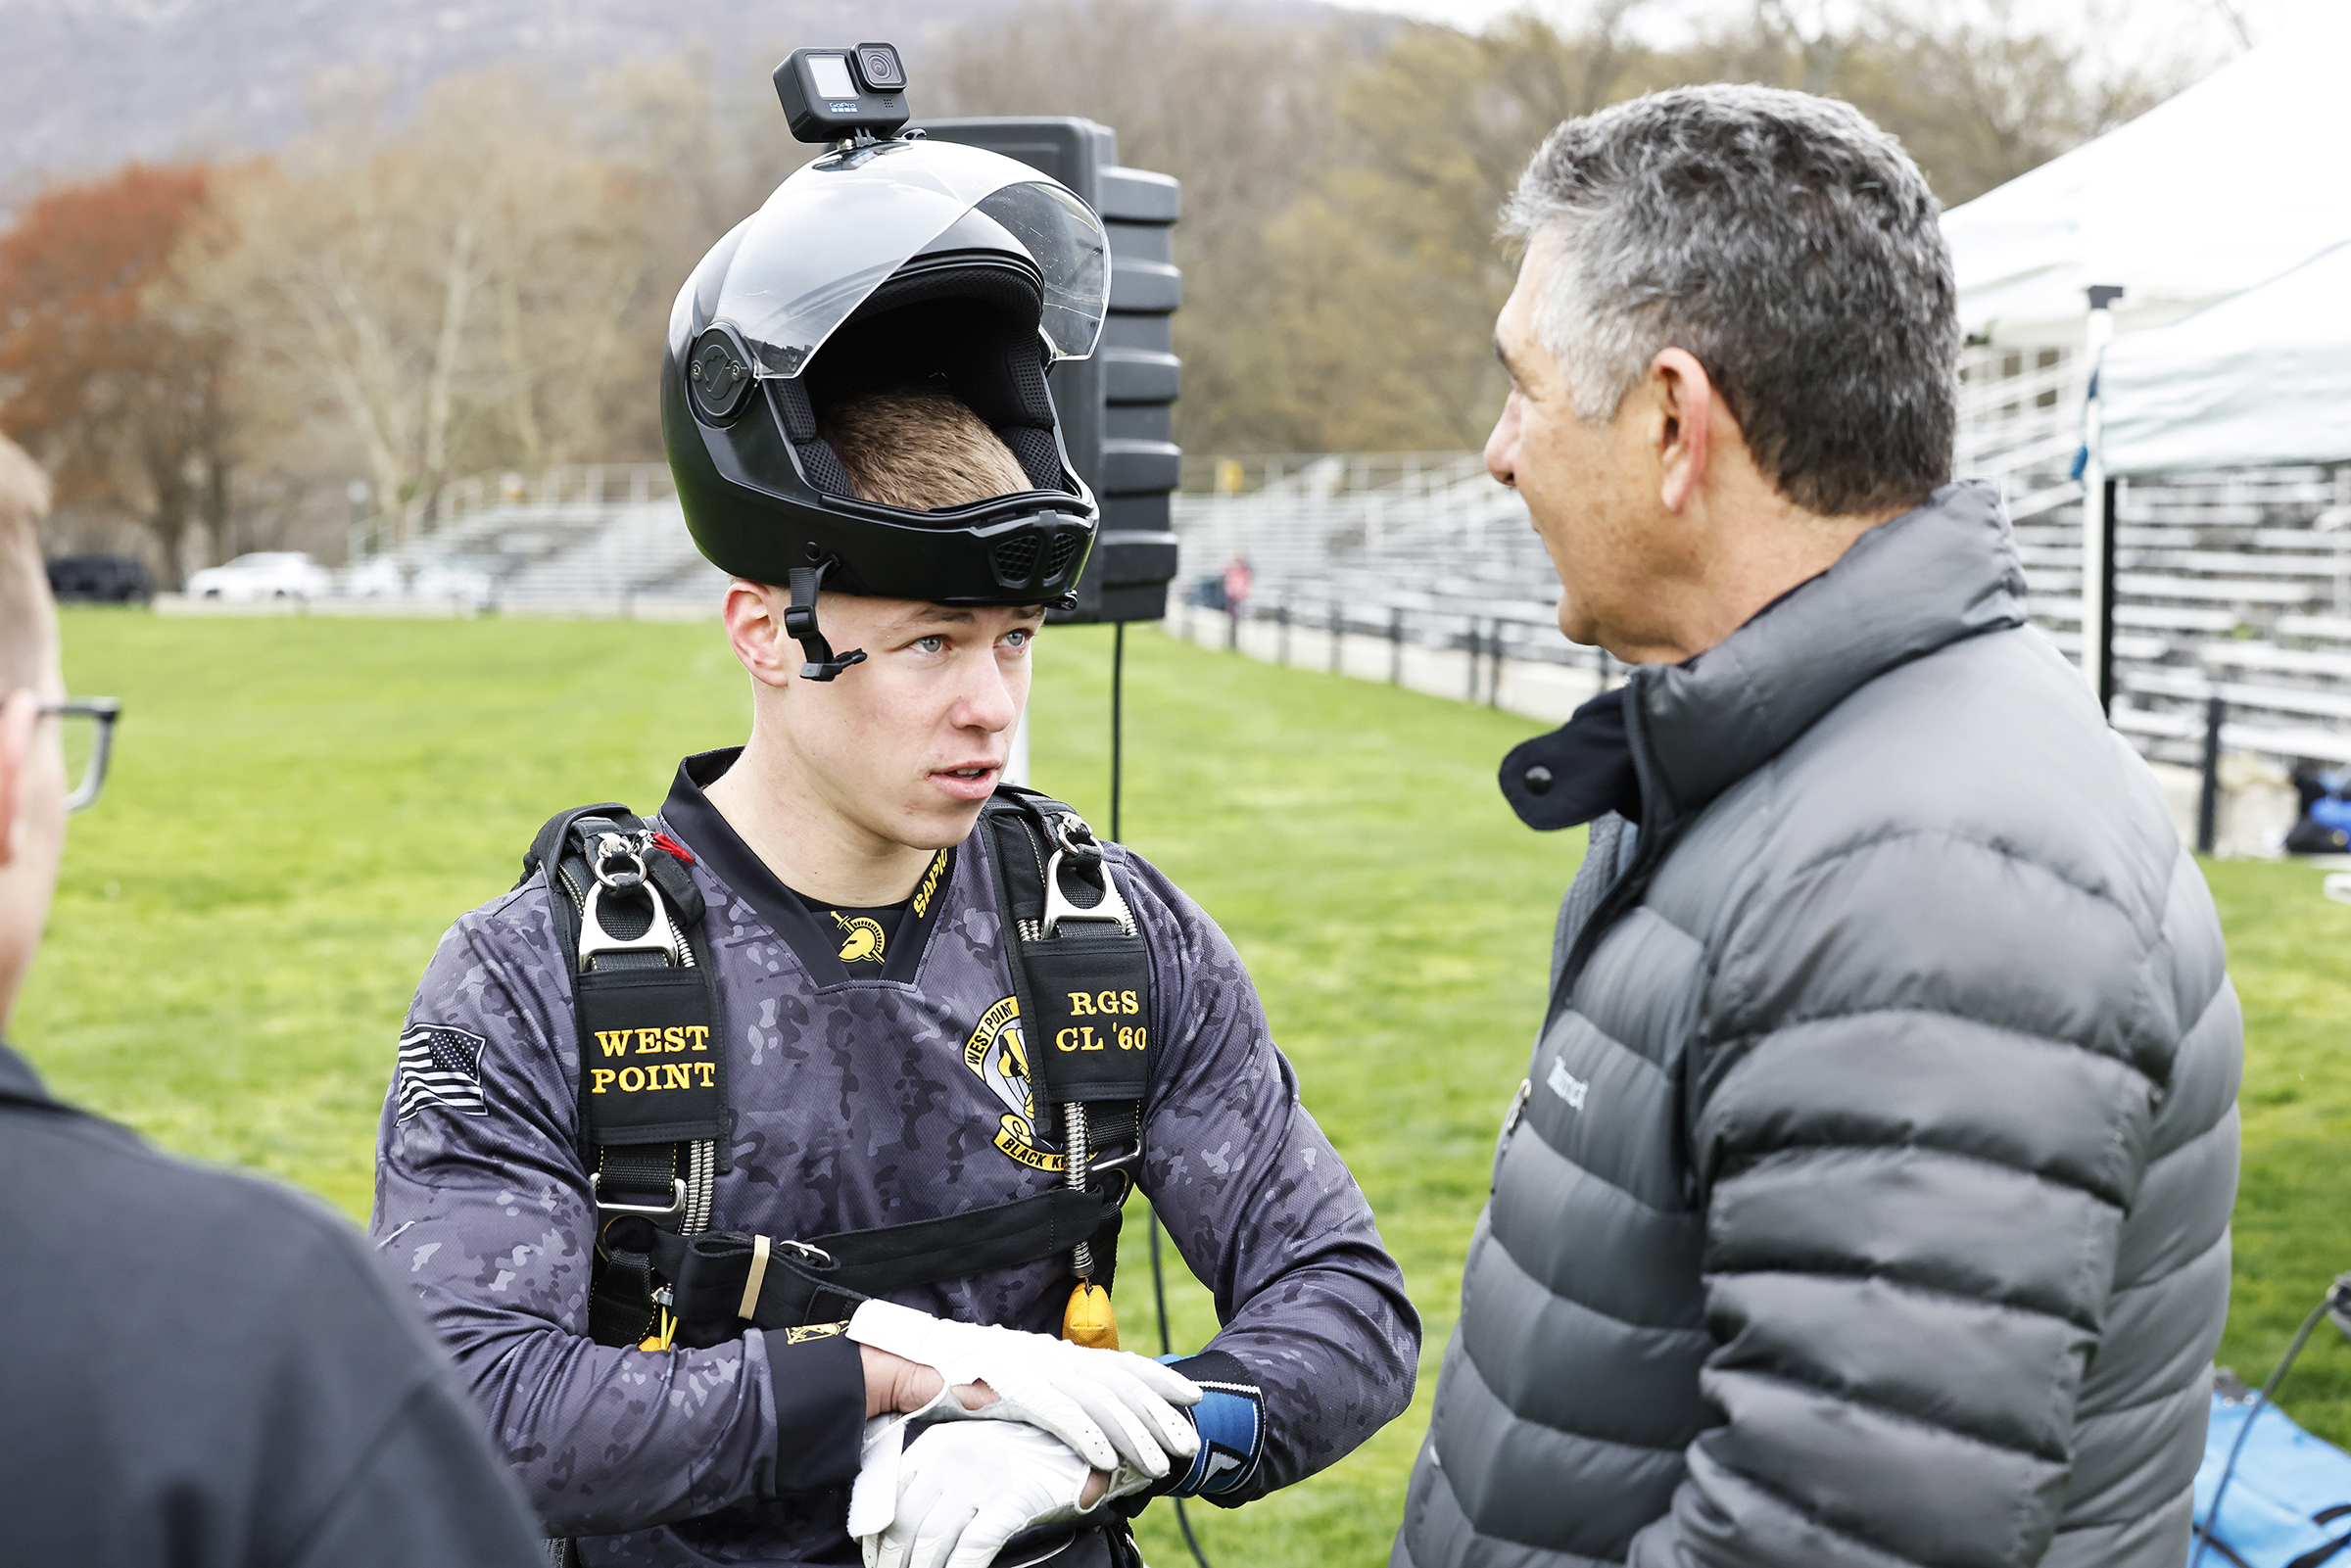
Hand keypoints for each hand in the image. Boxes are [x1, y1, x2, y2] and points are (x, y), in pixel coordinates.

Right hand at [847, 1300, 1200, 1475]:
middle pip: (1116, 1382)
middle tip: (1190, 1439)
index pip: (1111, 1363)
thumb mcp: (1000, 1388)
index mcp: (1044, 1353)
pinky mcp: (1008, 1390)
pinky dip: (1090, 1439)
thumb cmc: (941, 1382)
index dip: (1153, 1378)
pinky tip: (1113, 1464)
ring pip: (1099, 1402)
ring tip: (1163, 1459)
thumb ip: (1035, 1401)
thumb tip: (1068, 1422)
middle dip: (1159, 1412)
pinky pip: (1060, 1418)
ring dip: (1136, 1432)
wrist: (893, 1368)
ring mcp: (1028, 1370)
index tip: (1187, 1396)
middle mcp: (1044, 1355)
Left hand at [859, 1419, 1139, 1567]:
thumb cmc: (1017, 1452)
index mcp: (936, 1442)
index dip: (878, 1537)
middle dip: (895, 1561)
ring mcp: (983, 1478)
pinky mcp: (1010, 1500)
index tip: (875, 1558)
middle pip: (908, 1524)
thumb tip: (894, 1517)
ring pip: (935, 1541)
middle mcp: (954, 1457)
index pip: (892, 1497)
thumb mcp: (968, 1449)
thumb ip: (934, 1474)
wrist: (1074, 1445)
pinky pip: (972, 1548)